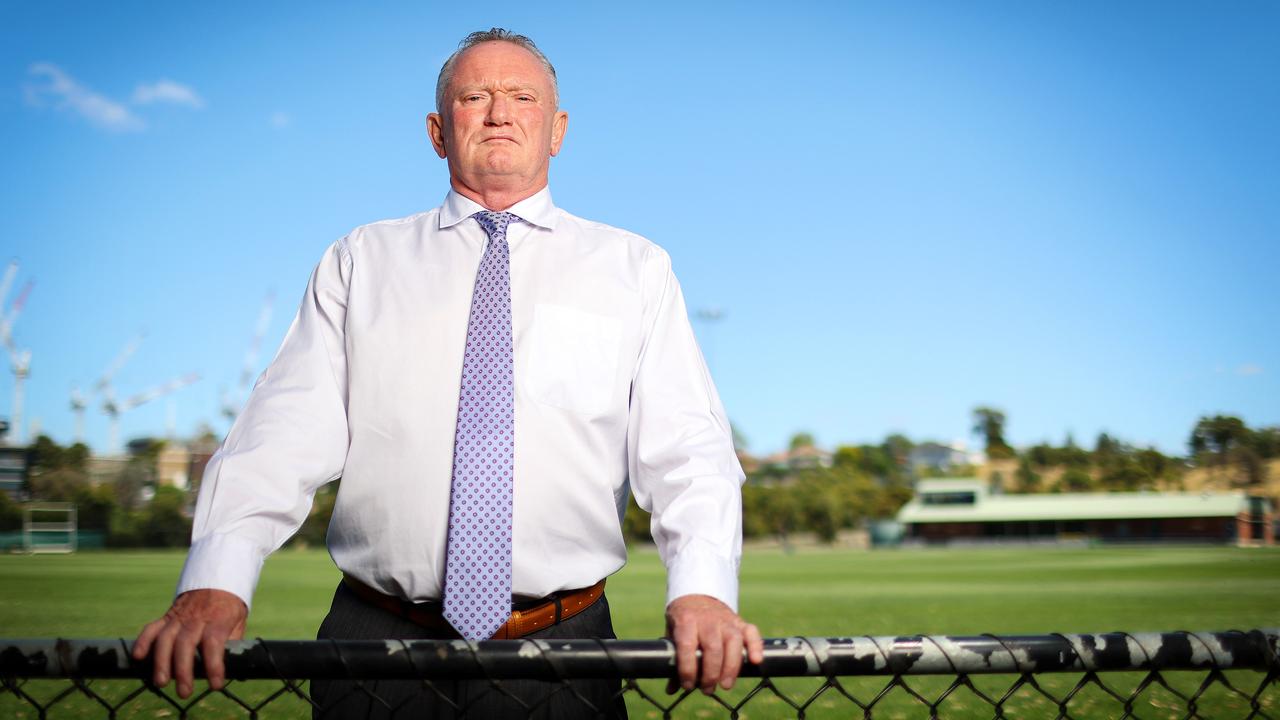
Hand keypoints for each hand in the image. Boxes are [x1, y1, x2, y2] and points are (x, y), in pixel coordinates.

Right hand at [132, 589, 247, 697]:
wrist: (215, 581)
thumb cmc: (229, 608)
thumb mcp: (239, 621)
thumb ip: (233, 641)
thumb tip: (231, 666)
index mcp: (218, 619)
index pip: (214, 643)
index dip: (214, 665)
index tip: (215, 684)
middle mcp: (196, 618)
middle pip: (186, 643)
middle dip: (183, 670)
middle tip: (184, 692)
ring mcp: (179, 617)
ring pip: (166, 638)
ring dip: (161, 661)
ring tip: (161, 682)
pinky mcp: (167, 617)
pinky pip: (152, 628)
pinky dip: (143, 641)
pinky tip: (138, 657)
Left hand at [665, 594, 764, 694]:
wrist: (696, 594)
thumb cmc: (683, 620)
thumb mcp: (672, 634)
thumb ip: (674, 660)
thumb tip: (671, 690)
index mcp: (686, 620)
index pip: (687, 646)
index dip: (688, 669)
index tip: (687, 685)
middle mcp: (708, 619)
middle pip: (713, 647)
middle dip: (711, 673)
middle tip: (707, 689)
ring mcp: (726, 619)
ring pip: (733, 642)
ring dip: (731, 667)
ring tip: (725, 685)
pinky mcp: (740, 621)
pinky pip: (751, 632)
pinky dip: (755, 646)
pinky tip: (756, 661)